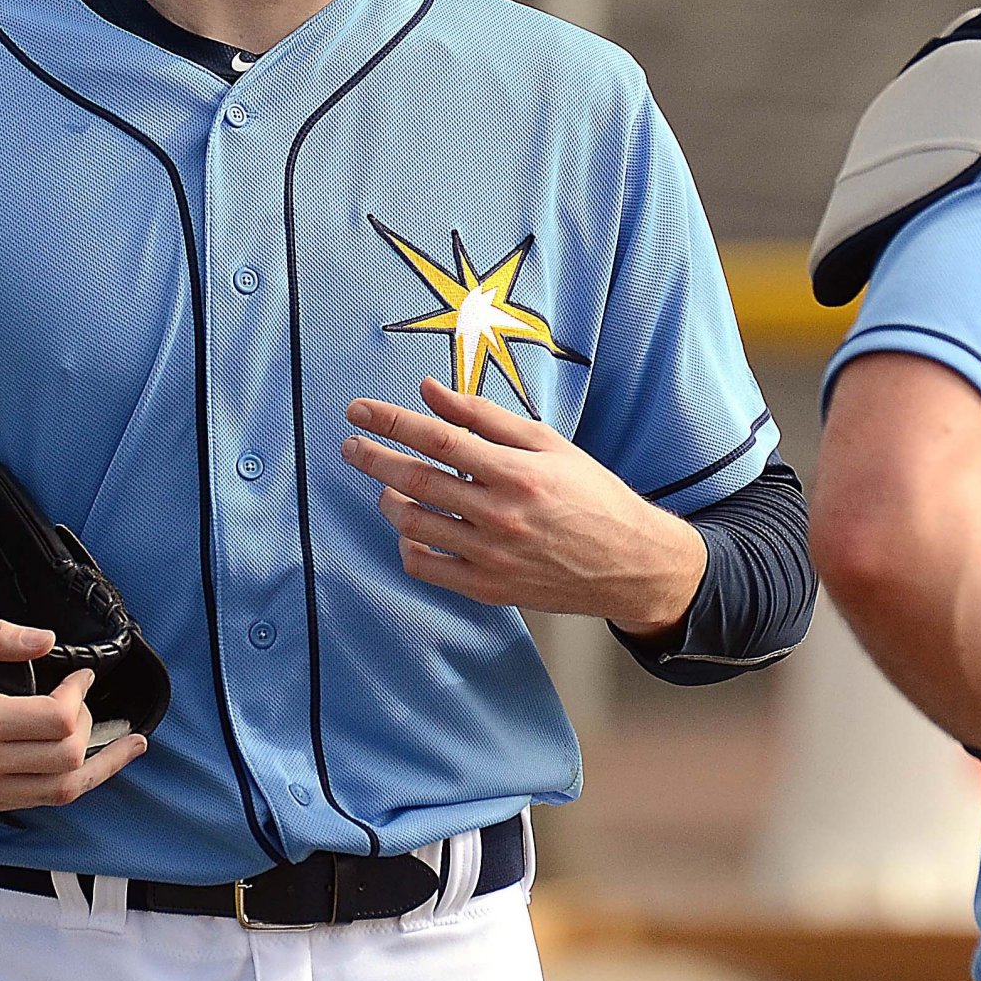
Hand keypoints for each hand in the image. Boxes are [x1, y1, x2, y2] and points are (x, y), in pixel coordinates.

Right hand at [0, 619, 146, 819]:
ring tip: (125, 748)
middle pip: (67, 761)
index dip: (79, 695)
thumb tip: (47, 640)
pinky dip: (62, 785)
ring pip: (58, 794)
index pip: (58, 722)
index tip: (80, 675)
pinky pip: (30, 802)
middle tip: (84, 699)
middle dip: (90, 727)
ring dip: (96, 769)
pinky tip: (75, 765)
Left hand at [343, 377, 706, 635]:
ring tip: (386, 486)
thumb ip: (485, 417)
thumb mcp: (548, 444)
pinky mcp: (489, 589)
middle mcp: (501, 516)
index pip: (438, 439)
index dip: (392, 421)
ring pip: (414, 526)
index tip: (359, 410)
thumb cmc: (590, 494)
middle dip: (373, 458)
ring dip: (389, 500)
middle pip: (416, 481)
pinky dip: (408, 547)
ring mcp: (492, 556)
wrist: (630, 563)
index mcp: (517, 473)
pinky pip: (427, 568)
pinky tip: (412, 531)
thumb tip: (430, 390)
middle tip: (351, 445)